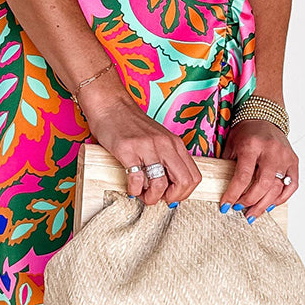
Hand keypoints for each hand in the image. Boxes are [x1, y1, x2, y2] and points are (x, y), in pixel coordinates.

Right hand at [77, 73, 200, 206]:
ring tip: (143, 194)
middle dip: (172, 198)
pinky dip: (135, 190)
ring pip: (160, 184)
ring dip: (152, 197)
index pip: (194, 176)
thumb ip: (167, 158)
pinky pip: (137, 179)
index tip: (171, 195)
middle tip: (160, 198)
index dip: (185, 193)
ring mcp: (147, 147)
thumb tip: (171, 186)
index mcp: (175, 144)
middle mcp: (165, 145)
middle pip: (184, 182)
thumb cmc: (132, 125)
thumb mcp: (159, 139)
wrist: (111, 105)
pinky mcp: (128, 150)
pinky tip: (131, 187)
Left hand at [220, 120, 298, 220]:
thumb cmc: (245, 132)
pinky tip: (269, 205)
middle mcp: (271, 151)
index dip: (233, 194)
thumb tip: (222, 191)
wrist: (264, 116)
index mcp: (252, 146)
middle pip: (263, 185)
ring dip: (264, 205)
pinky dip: (281, 198)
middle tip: (239, 209)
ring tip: (252, 214)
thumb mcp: (231, 145)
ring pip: (278, 188)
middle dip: (249, 201)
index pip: (243, 176)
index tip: (226, 206)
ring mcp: (285, 156)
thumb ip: (228, 166)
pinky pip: (291, 185)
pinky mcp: (294, 161)